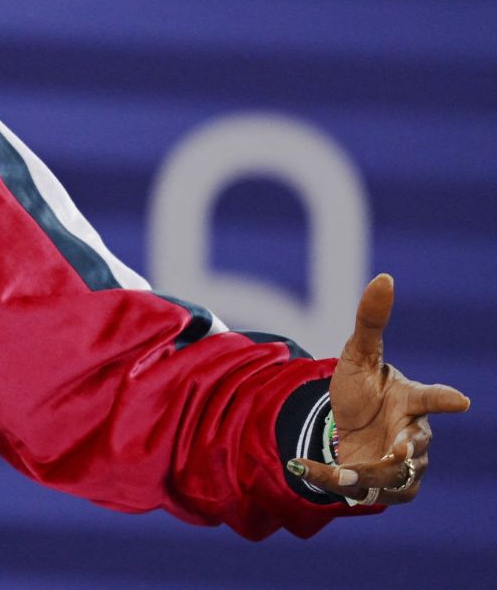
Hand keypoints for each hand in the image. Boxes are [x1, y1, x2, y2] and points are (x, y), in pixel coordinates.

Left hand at [288, 273, 470, 503]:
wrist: (347, 426)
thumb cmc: (361, 387)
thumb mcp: (357, 354)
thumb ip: (370, 321)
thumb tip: (384, 277)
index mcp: (411, 399)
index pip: (430, 397)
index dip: (443, 399)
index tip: (461, 400)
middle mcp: (413, 433)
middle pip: (415, 446)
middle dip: (405, 451)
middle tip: (393, 451)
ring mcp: (405, 464)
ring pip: (395, 476)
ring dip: (366, 475)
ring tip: (339, 470)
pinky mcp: (390, 488)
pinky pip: (371, 493)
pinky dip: (338, 485)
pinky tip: (310, 472)